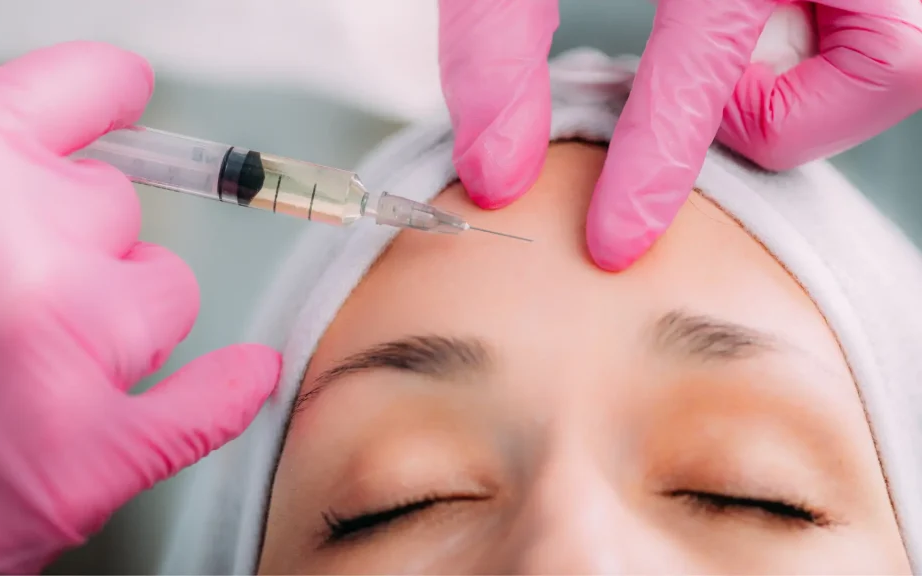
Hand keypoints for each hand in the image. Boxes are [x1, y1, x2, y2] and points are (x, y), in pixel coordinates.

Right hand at [0, 42, 279, 572]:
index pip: (84, 86)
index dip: (105, 94)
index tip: (121, 99)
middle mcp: (23, 244)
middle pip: (119, 206)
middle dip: (77, 241)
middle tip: (3, 289)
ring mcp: (66, 349)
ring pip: (164, 293)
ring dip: (118, 319)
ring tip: (27, 359)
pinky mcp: (88, 452)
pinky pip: (204, 405)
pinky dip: (224, 391)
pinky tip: (242, 375)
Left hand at [439, 0, 921, 270]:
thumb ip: (497, 41)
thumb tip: (494, 172)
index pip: (711, 44)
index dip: (659, 155)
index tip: (616, 240)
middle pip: (878, 67)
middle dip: (769, 116)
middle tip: (695, 96)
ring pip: (897, 61)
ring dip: (805, 89)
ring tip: (725, 52)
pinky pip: (887, 36)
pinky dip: (821, 56)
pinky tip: (758, 22)